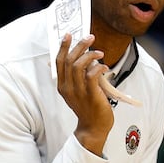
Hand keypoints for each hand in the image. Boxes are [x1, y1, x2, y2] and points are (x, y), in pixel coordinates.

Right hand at [56, 33, 113, 155]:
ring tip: (99, 52)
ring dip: (90, 55)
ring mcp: (78, 92)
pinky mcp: (90, 95)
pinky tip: (105, 67)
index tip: (68, 35)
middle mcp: (67, 88)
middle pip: (69, 60)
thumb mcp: (77, 91)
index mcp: (62, 85)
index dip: (63, 47)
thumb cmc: (88, 108)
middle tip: (90, 37)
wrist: (93, 127)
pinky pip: (92, 75)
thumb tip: (86, 58)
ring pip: (79, 65)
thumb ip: (78, 76)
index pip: (58, 62)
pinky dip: (99, 67)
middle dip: (79, 46)